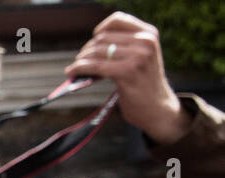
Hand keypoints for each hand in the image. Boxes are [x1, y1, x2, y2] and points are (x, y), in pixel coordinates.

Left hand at [64, 11, 190, 144]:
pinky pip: (95, 66)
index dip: (100, 29)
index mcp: (149, 34)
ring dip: (80, 60)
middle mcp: (145, 42)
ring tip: (74, 68)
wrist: (156, 107)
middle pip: (103, 38)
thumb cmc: (143, 83)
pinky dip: (79, 68)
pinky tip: (71, 72)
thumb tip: (90, 45)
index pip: (118, 20)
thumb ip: (124, 45)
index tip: (92, 41)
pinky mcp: (127, 72)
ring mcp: (138, 56)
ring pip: (96, 51)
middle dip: (87, 50)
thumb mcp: (141, 57)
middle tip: (80, 61)